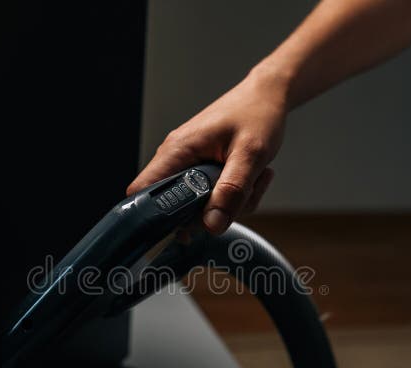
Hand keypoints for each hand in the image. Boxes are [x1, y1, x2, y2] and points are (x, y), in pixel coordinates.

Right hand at [127, 68, 288, 233]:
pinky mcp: (204, 169)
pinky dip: (235, 195)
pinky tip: (252, 177)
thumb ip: (231, 191)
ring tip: (253, 179)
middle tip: (240, 195)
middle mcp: (178, 157)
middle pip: (176, 207)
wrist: (267, 97)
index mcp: (178, 150)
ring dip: (230, 203)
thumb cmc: (257, 114)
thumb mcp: (250, 155)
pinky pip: (213, 196)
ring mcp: (190, 164)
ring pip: (200, 206)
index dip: (154, 216)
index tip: (184, 228)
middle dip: (210, 212)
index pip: (143, 191)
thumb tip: (213, 225)